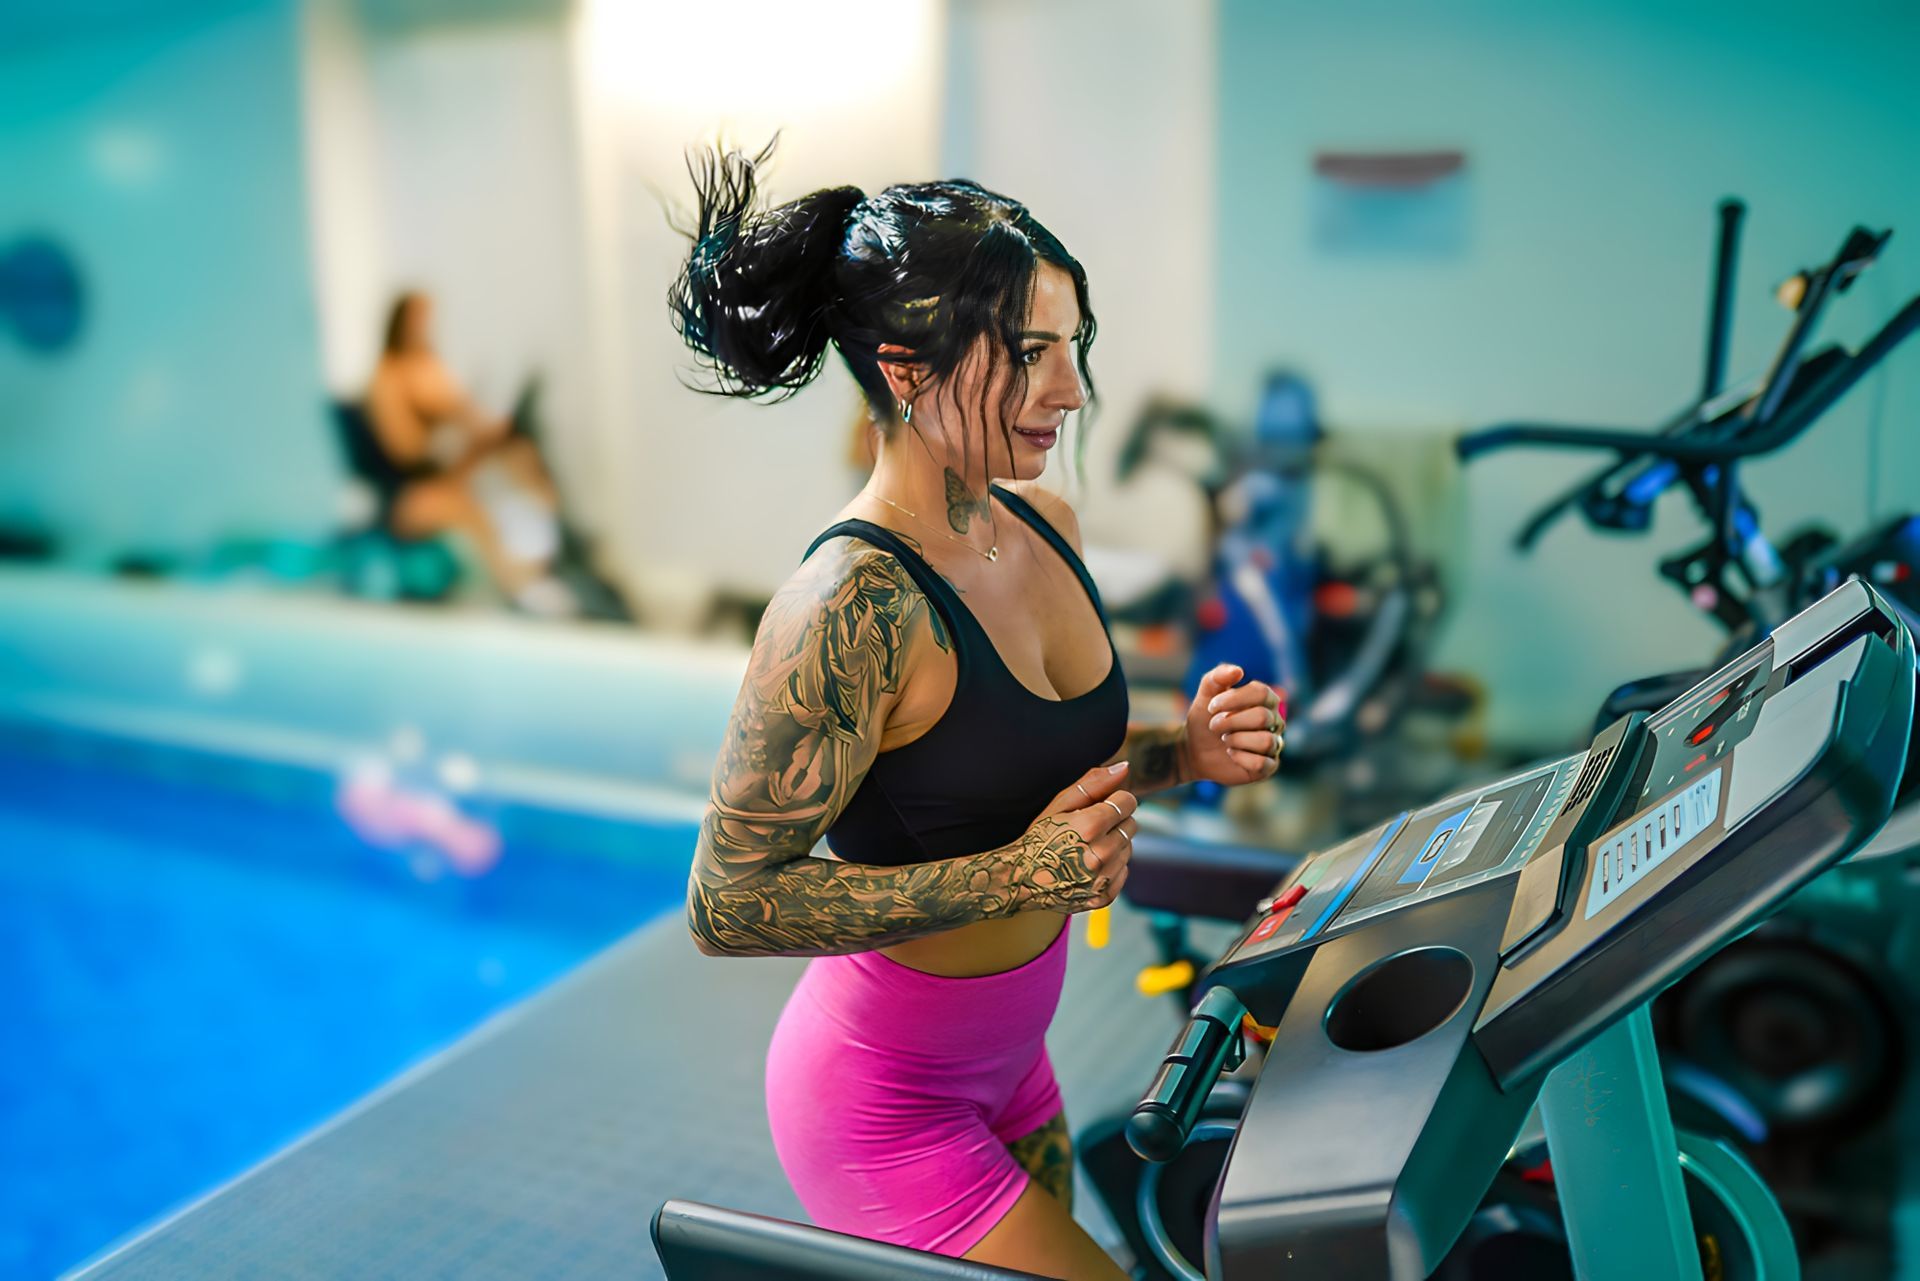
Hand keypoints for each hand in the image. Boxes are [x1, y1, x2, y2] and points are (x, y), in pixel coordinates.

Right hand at [1012, 761, 1137, 912]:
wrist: (1021, 879)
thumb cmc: (1038, 838)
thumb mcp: (1060, 804)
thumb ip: (1094, 783)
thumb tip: (1125, 768)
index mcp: (1090, 826)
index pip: (1127, 802)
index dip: (1114, 800)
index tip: (1099, 806)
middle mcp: (1100, 854)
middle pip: (1131, 824)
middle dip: (1114, 822)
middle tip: (1088, 829)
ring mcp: (1103, 878)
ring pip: (1128, 848)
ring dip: (1113, 844)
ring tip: (1085, 848)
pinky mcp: (1104, 896)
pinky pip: (1123, 871)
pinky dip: (1111, 867)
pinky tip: (1088, 865)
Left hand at [1185, 663, 1283, 785]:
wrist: (1194, 749)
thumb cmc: (1205, 719)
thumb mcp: (1205, 696)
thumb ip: (1217, 678)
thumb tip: (1238, 671)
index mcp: (1265, 699)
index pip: (1261, 692)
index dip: (1234, 699)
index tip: (1211, 706)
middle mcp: (1274, 720)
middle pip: (1262, 717)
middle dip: (1231, 721)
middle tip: (1214, 725)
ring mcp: (1273, 744)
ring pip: (1266, 741)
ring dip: (1237, 740)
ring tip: (1224, 739)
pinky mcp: (1268, 766)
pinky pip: (1263, 764)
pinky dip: (1242, 758)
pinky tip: (1231, 753)